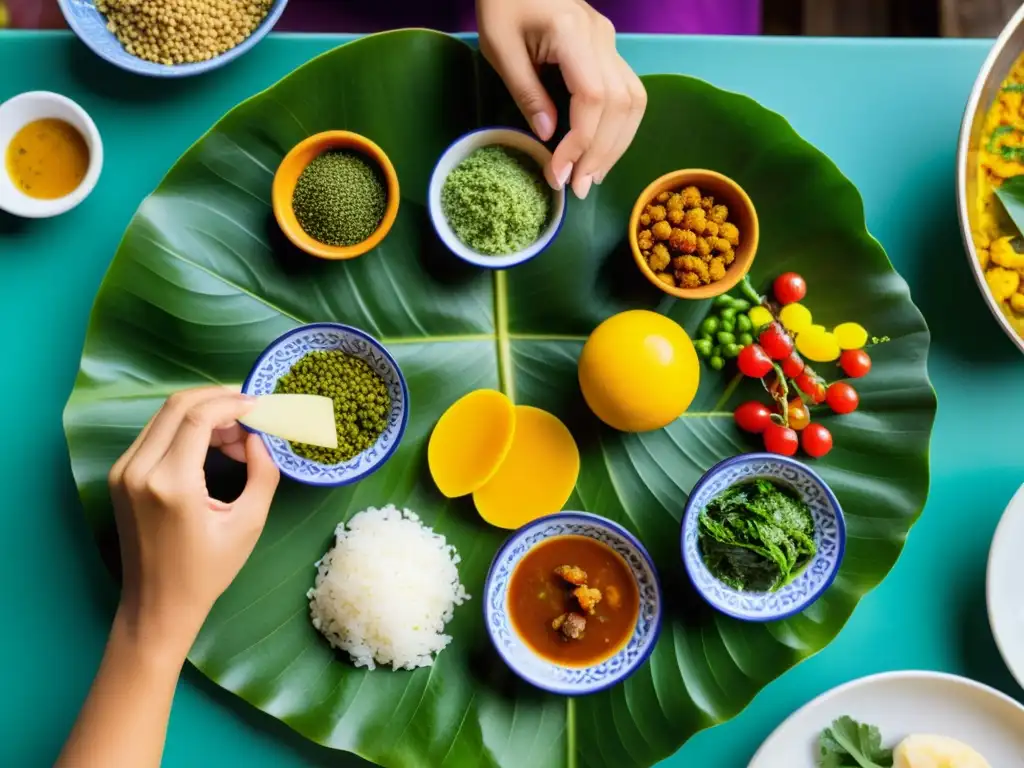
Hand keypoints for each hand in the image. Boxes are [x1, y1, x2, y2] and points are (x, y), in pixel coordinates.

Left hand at [109, 387, 279, 654]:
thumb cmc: (207, 572)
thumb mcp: (248, 523)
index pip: (198, 417)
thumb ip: (262, 473)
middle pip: (177, 406)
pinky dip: (186, 428)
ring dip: (203, 413)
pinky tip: (212, 444)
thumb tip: (260, 437)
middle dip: (218, 399)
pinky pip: (155, 433)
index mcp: (171, 484)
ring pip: (164, 415)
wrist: (157, 605)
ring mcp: (123, 471)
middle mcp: (139, 470)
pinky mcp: (120, 475)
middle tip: (250, 412)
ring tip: (237, 435)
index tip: (260, 406)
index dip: (232, 403)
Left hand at [477, 0, 646, 199]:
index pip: (593, 97)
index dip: (581, 142)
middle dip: (601, 152)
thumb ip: (526, 92)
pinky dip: (617, 128)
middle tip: (578, 188)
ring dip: (616, 144)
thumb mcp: (500, 47)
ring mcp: (609, 42)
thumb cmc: (501, 2)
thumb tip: (547, 137)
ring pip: (633, 101)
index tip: (560, 172)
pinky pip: (626, 93)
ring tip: (592, 176)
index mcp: (573, 32)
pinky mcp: (607, 49)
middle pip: (621, 104)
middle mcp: (602, 37)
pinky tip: (599, 151)